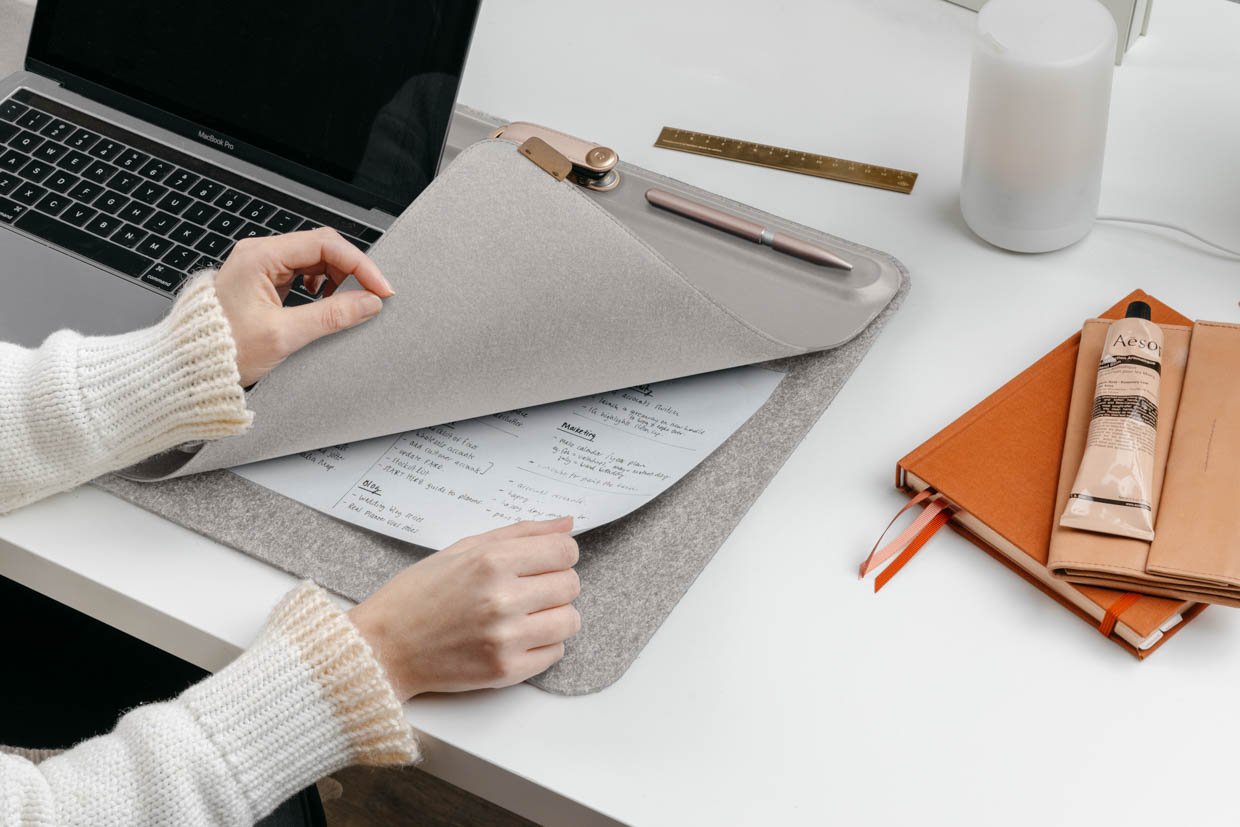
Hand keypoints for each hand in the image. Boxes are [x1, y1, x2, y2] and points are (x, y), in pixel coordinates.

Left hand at [211, 229, 394, 386]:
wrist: (189, 368)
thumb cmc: (220, 350)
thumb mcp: (283, 335)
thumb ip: (331, 316)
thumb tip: (368, 303)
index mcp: (259, 256)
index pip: (325, 244)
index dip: (359, 265)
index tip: (380, 289)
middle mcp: (259, 254)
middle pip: (322, 248)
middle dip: (351, 271)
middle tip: (372, 297)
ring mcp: (260, 266)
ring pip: (314, 261)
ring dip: (337, 280)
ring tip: (345, 305)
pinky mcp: (263, 281)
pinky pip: (302, 274)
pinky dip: (322, 287)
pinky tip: (324, 304)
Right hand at [349, 517, 581, 698]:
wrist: (384, 647)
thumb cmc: (419, 594)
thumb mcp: (464, 548)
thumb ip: (520, 533)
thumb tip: (567, 523)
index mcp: (491, 561)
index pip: (565, 551)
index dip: (559, 555)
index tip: (544, 562)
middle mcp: (502, 598)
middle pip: (571, 585)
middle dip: (554, 584)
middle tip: (526, 590)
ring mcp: (505, 638)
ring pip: (569, 621)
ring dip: (553, 616)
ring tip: (523, 615)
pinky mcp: (505, 671)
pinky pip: (555, 653)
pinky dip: (542, 645)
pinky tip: (514, 638)